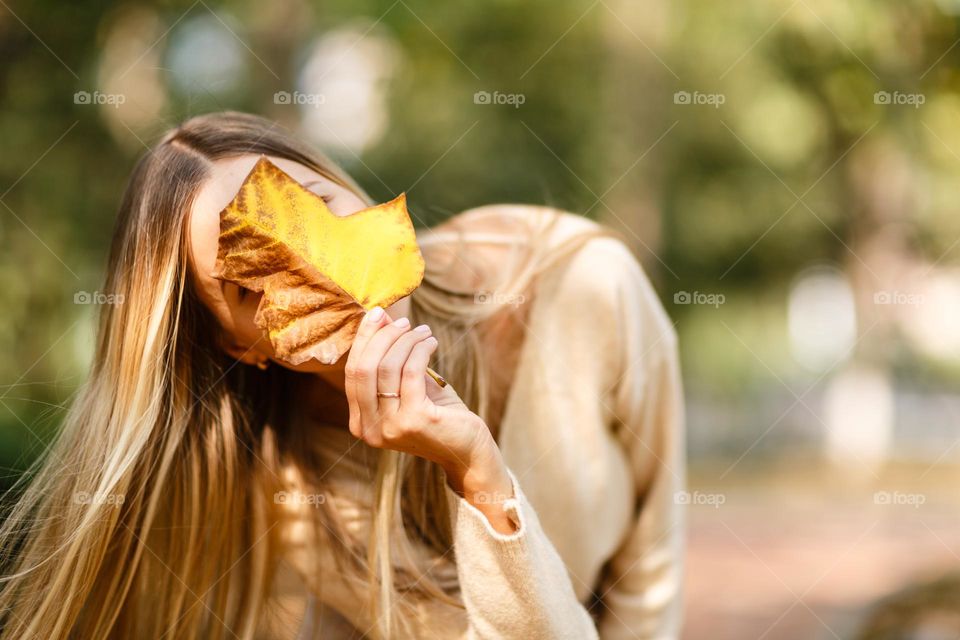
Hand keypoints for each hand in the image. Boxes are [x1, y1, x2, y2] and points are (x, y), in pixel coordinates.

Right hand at [344, 306, 515, 531]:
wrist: (467, 451)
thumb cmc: (439, 416)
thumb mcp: (408, 389)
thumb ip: (391, 362)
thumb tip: (381, 319)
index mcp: (361, 423)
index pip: (353, 372)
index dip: (363, 340)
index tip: (377, 314)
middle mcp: (369, 429)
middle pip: (364, 368)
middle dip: (381, 337)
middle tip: (402, 320)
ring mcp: (390, 427)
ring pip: (388, 367)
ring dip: (407, 341)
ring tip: (423, 332)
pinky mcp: (415, 420)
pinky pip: (412, 371)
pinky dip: (421, 349)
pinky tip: (431, 342)